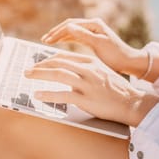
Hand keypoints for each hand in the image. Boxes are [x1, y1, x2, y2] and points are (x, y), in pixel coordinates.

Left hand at [24, 52, 158, 126]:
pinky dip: (48, 95)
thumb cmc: (116, 89)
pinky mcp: (86, 99)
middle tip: (28, 70)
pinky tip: (38, 95)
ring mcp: (87, 84)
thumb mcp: (102, 72)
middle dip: (40, 66)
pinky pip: (62, 95)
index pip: (64, 57)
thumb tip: (68, 70)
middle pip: (58, 63)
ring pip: (58, 74)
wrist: (131, 101)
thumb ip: (86, 69)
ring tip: (28, 77)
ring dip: (39, 75)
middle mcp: (88, 69)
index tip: (38, 63)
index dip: (48, 59)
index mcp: (91, 62)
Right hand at [41, 18, 147, 75]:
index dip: (58, 32)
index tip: (47, 40)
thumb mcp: (99, 45)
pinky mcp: (93, 39)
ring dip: (60, 35)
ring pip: (72, 31)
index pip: (71, 25)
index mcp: (94, 24)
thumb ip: (83, 35)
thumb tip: (67, 27)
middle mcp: (93, 25)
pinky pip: (76, 37)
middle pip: (70, 26)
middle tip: (44, 40)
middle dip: (56, 32)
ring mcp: (93, 32)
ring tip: (48, 42)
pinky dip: (66, 39)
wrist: (129, 62)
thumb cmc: (116, 54)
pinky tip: (59, 43)